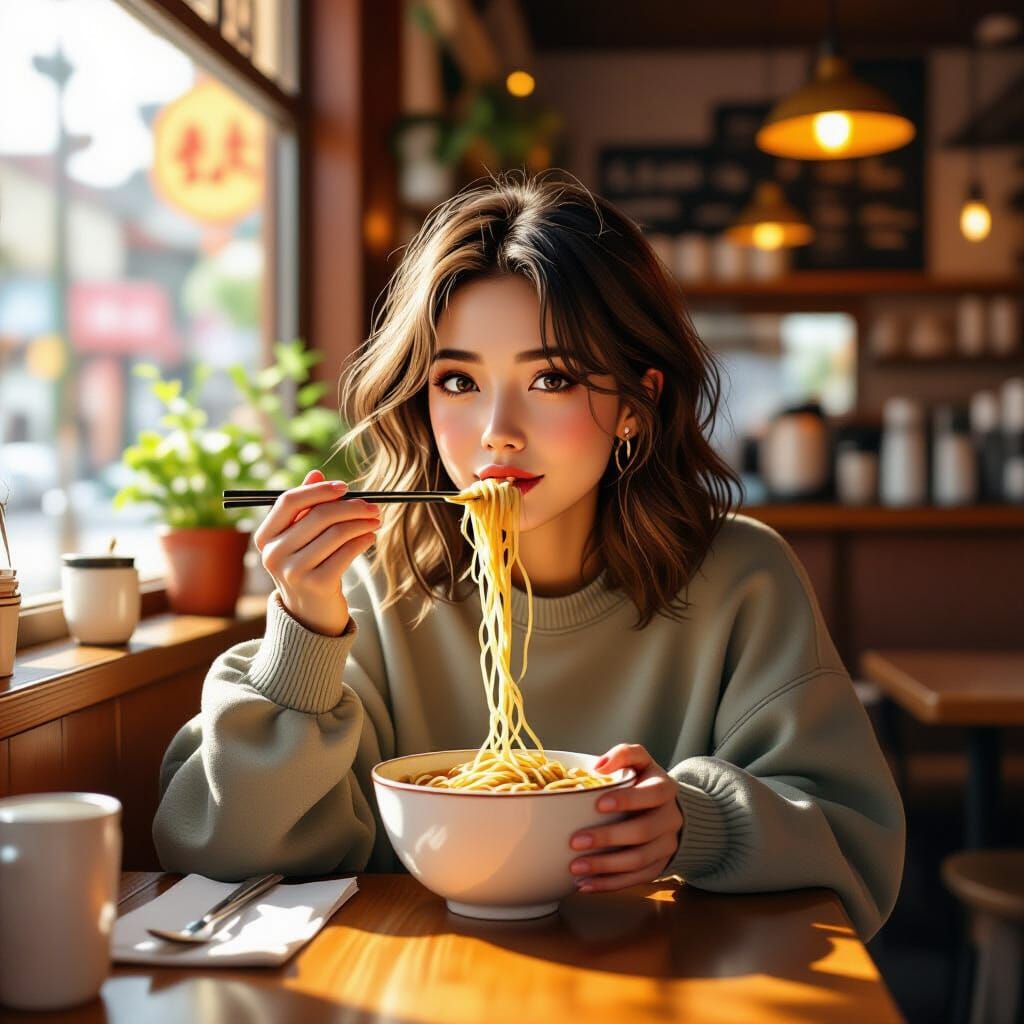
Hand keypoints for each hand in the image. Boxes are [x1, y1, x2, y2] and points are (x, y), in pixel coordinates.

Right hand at [253, 469, 381, 635]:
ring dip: (362, 523)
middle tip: (373, 506)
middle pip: (318, 516)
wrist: (310, 614)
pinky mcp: (316, 585)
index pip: (288, 502)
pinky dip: (363, 540)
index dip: (319, 491)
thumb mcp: (300, 537)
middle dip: (351, 507)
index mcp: (264, 537)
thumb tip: (316, 473)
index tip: (345, 487)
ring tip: (375, 521)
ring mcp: (293, 572)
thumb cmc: (308, 566)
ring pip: (336, 533)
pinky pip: (347, 552)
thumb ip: (305, 506)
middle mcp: (273, 555)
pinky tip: (370, 537)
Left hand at [569, 743, 683, 892]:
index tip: (598, 804)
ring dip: (605, 866)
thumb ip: (623, 754)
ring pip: (639, 860)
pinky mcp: (659, 867)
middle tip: (575, 841)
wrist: (670, 809)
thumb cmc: (645, 781)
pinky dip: (610, 884)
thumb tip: (598, 766)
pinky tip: (585, 885)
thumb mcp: (640, 760)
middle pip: (643, 831)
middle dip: (608, 837)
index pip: (652, 795)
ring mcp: (667, 846)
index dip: (628, 800)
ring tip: (575, 867)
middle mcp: (671, 819)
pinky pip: (636, 879)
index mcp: (665, 789)